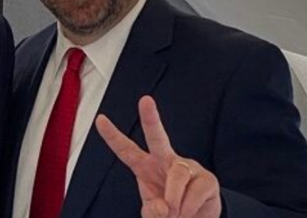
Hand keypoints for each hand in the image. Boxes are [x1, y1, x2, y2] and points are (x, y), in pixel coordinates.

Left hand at [95, 96, 220, 217]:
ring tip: (175, 213)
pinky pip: (195, 190)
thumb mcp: (154, 214)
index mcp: (146, 167)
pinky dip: (188, 207)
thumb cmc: (170, 212)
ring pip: (177, 174)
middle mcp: (166, 161)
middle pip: (157, 137)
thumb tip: (163, 207)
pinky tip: (189, 212)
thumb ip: (152, 211)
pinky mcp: (207, 179)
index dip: (113, 136)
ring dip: (174, 200)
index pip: (126, 150)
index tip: (100, 119)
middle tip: (145, 100)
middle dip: (151, 118)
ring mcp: (188, 167)